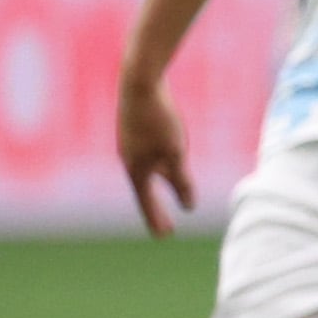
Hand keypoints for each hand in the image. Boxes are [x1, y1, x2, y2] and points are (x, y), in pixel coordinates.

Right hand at [118, 73, 194, 237]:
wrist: (139, 80)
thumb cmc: (158, 118)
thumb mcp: (175, 152)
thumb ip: (181, 180)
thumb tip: (189, 206)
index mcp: (136, 169)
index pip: (147, 203)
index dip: (157, 219)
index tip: (164, 236)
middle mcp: (128, 159)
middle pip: (144, 190)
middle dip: (155, 208)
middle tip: (165, 227)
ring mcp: (129, 143)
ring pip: (145, 170)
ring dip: (156, 185)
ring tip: (165, 193)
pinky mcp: (133, 128)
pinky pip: (145, 154)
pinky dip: (155, 165)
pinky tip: (161, 159)